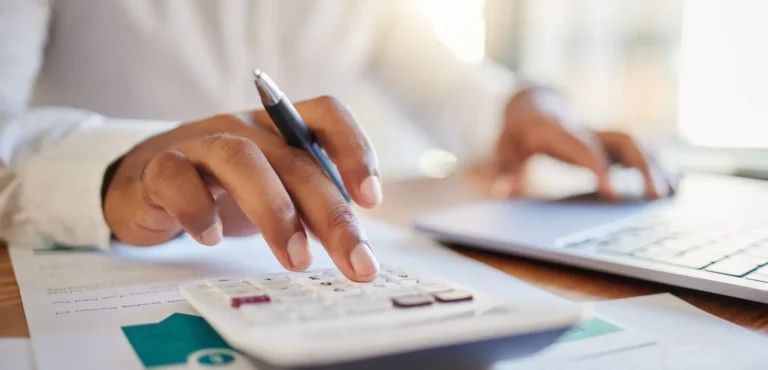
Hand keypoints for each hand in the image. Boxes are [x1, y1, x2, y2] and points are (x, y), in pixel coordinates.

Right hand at [103, 96, 381, 280]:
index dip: (354, 148)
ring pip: (241, 160)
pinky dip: (198, 209)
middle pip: (295, 160)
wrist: (145, 184)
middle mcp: (245, 128)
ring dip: (274, 211)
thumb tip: (357, 249)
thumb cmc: (222, 190)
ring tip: (296, 259)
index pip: (326, 114)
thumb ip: (312, 210)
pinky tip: (212, 238)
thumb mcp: (275, 193)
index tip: (371, 200)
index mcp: (281, 128)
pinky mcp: (159, 167)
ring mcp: (201, 143)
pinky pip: (177, 177)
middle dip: (331, 214)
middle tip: (355, 262)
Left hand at [493, 87, 675, 198]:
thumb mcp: (504, 149)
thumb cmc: (517, 133)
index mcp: (561, 132)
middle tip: (656, 196)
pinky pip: (639, 149)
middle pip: (622, 140)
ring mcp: (602, 134)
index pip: (585, 149)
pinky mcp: (609, 142)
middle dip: (642, 166)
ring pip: (636, 144)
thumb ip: (506, 170)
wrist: (532, 105)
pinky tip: (676, 186)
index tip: (613, 195)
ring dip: (657, 166)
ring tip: (672, 195)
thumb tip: (502, 193)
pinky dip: (659, 164)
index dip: (600, 169)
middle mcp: (587, 130)